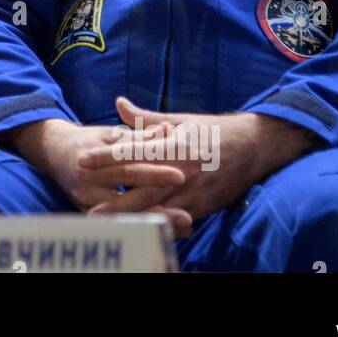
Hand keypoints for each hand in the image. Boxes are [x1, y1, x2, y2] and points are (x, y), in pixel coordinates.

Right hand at [8, 118, 193, 236]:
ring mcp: (85, 198)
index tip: (180, 176)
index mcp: (95, 155)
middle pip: (125, 192)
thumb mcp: (109, 134)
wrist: (54, 152)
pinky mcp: (85, 211)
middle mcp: (88, 179)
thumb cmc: (88, 141)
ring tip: (180, 224)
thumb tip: (164, 130)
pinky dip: (140, 226)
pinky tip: (162, 230)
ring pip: (122, 213)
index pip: (128, 164)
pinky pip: (116, 223)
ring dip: (152, 219)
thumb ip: (137, 135)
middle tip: (185, 213)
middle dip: (156, 201)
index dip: (153, 171)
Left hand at [84, 97, 319, 220]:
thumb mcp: (180, 120)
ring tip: (110, 227)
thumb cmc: (212, 131)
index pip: (132, 151)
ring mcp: (193, 191)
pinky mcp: (203, 206)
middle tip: (89, 211)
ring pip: (159, 209)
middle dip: (116, 203)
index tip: (82, 160)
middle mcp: (182, 170)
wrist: (254, 147)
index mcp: (173, 145)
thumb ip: (146, 118)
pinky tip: (140, 232)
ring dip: (134, 219)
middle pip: (142, 190)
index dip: (106, 157)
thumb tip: (119, 104)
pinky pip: (177, 219)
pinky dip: (158, 225)